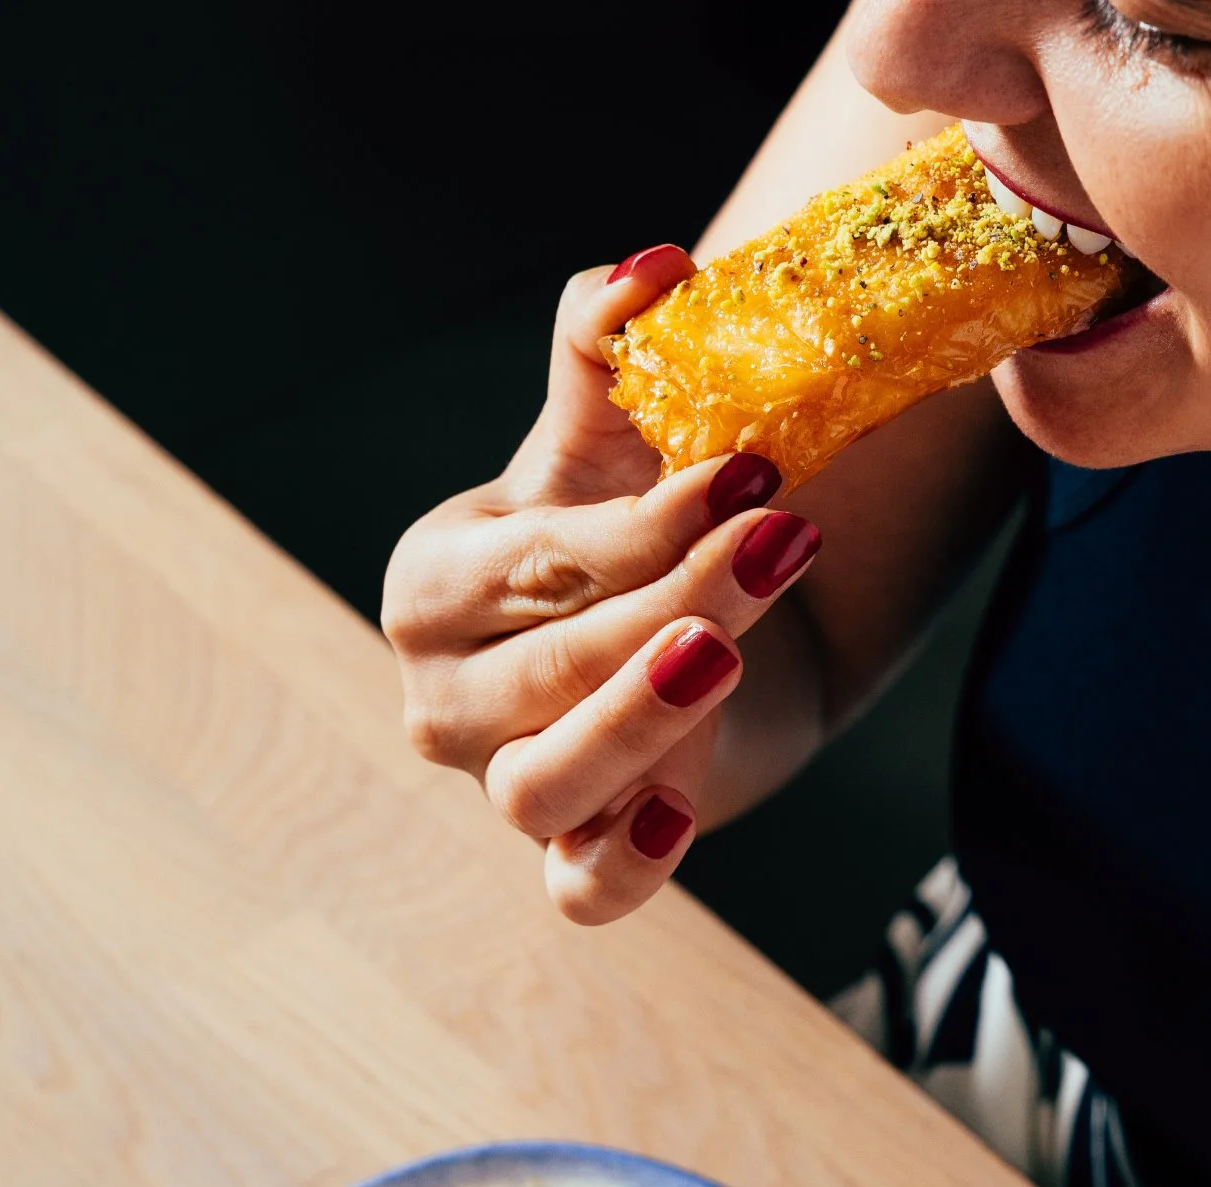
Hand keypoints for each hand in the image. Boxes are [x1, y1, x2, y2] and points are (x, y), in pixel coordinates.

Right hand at [382, 245, 821, 923]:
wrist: (671, 647)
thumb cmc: (626, 538)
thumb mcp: (611, 446)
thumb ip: (608, 353)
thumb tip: (651, 270)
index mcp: (433, 585)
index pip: (535, 563)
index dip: (644, 523)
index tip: (754, 472)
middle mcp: (446, 696)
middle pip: (548, 668)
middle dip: (668, 602)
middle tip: (776, 540)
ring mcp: (502, 785)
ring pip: (548, 781)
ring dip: (640, 720)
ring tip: (724, 652)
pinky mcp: (569, 853)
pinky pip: (577, 892)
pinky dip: (617, 868)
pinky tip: (677, 817)